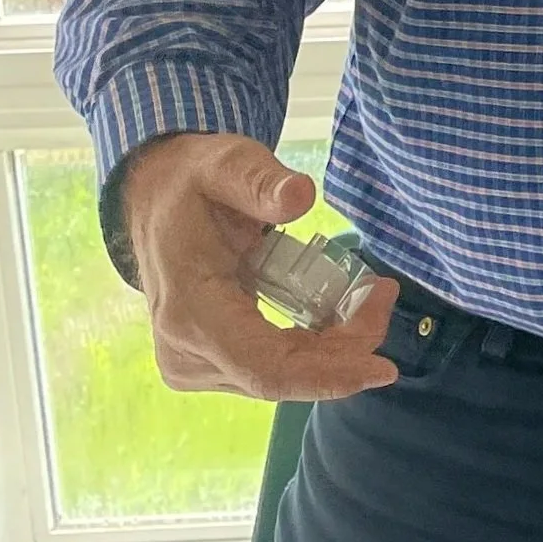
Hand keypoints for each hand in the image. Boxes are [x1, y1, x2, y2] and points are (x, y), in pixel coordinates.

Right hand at [121, 132, 398, 400]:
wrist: (158, 202)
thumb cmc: (196, 183)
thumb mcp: (228, 165)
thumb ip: (262, 181)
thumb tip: (300, 196)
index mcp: (190, 310)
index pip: (264, 367)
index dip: (325, 375)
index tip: (381, 368)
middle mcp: (185, 352)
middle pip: (282, 375)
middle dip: (347, 348)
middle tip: (384, 294)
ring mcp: (193, 364)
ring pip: (281, 376)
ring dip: (336, 348)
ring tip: (371, 295)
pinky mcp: (208, 363)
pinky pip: (272, 368)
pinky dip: (315, 348)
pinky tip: (343, 313)